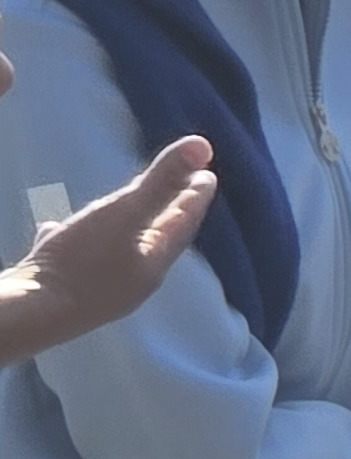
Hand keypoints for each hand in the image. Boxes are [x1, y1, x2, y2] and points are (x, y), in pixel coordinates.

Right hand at [0, 138, 215, 365]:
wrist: (33, 313)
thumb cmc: (83, 262)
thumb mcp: (124, 213)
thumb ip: (160, 181)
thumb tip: (202, 145)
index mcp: (153, 262)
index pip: (181, 224)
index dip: (194, 198)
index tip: (208, 176)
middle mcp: (134, 279)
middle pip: (157, 238)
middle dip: (171, 211)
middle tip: (185, 190)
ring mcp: (100, 287)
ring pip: (121, 249)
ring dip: (131, 226)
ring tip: (134, 209)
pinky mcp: (67, 288)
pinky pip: (80, 256)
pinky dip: (79, 238)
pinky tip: (56, 226)